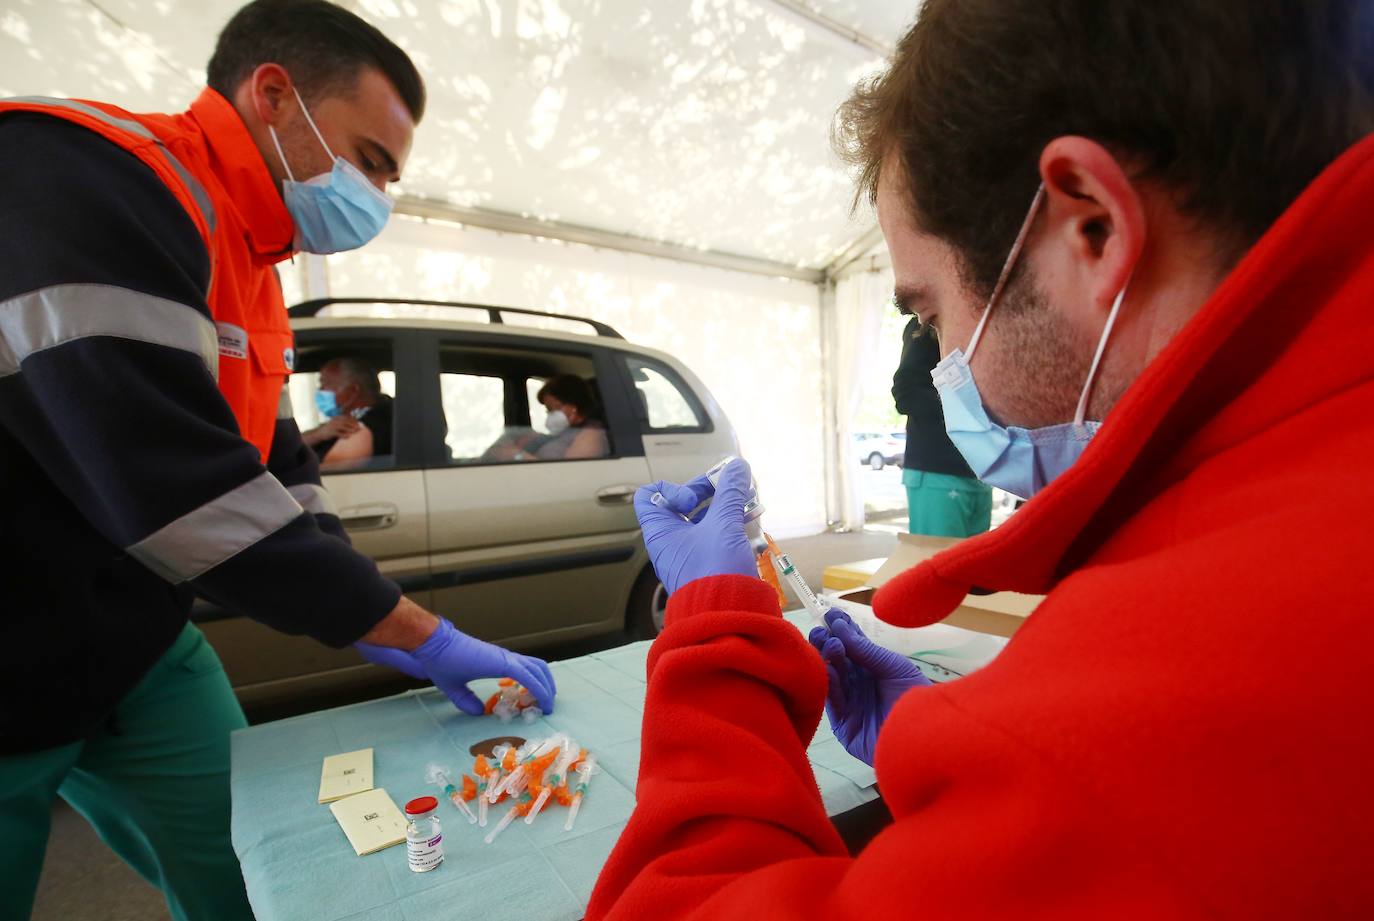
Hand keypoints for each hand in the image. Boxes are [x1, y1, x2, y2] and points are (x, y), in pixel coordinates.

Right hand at [302, 415, 359, 445]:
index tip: (359, 423)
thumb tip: (353, 425)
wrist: (319, 433)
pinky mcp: (331, 432)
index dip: (354, 420)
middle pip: (346, 422)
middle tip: (359, 428)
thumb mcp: (336, 423)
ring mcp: (333, 426)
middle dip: (353, 424)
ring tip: (355, 431)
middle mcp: (335, 421)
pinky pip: (339, 433)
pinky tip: (348, 436)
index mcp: (337, 418)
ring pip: (343, 427)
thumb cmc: (330, 429)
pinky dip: (344, 435)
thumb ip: (343, 423)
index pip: (347, 418)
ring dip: (350, 429)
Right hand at [357, 618, 555, 715]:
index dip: (535, 682)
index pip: (525, 668)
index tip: (538, 700)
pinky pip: (528, 676)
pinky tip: (542, 701)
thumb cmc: (442, 663)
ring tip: (548, 705)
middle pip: (538, 667)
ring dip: (547, 687)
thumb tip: (478, 712)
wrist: (434, 647)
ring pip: (538, 670)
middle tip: (548, 703)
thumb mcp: (454, 688)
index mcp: (497, 662)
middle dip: (547, 684)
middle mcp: (506, 658)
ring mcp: (506, 659)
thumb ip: (466, 700)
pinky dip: (539, 688)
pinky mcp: (503, 662)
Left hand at [634, 458, 756, 594]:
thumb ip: (730, 493)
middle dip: (709, 492)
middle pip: (683, 505)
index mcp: (660, 531)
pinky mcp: (708, 565)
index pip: (649, 497)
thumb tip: (737, 467)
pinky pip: (714, 537)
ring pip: (703, 521)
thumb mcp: (723, 525)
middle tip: (732, 486)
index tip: (694, 498)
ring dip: (724, 506)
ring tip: (748, 499)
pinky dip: (729, 525)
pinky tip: (751, 519)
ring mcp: (689, 555)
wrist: (726, 616)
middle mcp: (670, 542)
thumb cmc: (714, 569)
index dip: (671, 488)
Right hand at [808, 608, 930, 765]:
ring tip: (828, 643)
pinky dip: (829, 683)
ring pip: (831, 678)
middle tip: (821, 630)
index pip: (852, 645)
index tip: (830, 613)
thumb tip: (839, 626)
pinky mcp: (843, 725)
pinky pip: (832, 701)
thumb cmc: (916, 698)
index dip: (841, 629)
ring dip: (827, 659)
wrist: (924, 736)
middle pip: (837, 660)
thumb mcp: (894, 667)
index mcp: (873, 669)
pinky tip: (828, 667)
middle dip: (827, 642)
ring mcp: (850, 704)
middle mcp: (858, 684)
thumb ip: (866, 650)